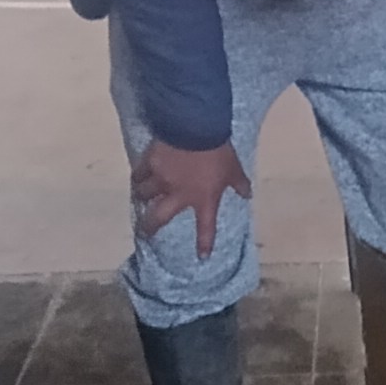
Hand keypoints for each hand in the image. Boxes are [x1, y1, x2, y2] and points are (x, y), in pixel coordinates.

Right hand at [133, 138, 250, 258]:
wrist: (197, 127)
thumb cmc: (218, 151)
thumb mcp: (234, 168)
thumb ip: (239, 183)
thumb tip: (248, 194)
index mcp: (203, 198)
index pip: (206, 227)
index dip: (204, 243)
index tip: (202, 257)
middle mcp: (178, 194)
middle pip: (158, 218)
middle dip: (148, 227)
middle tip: (144, 232)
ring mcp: (161, 180)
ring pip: (143, 195)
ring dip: (141, 197)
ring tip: (139, 197)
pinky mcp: (149, 163)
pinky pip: (139, 173)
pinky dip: (138, 176)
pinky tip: (137, 176)